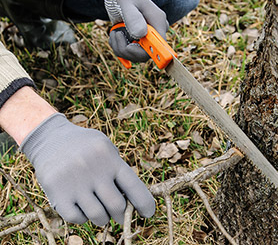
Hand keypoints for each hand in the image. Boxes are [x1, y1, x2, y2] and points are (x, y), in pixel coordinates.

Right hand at [20, 113, 154, 225]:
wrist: (49, 138)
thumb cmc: (85, 146)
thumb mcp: (106, 147)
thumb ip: (118, 169)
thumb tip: (133, 199)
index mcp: (110, 159)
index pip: (134, 187)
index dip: (145, 203)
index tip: (149, 214)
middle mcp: (94, 171)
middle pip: (117, 206)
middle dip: (121, 214)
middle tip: (119, 213)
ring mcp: (75, 183)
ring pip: (98, 216)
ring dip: (103, 218)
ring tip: (100, 210)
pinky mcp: (57, 194)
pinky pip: (78, 218)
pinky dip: (83, 218)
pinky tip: (82, 207)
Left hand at [105, 0, 168, 61]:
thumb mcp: (127, 4)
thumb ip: (133, 18)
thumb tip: (140, 34)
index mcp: (158, 23)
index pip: (158, 48)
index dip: (143, 52)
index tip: (128, 48)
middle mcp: (155, 33)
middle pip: (144, 55)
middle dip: (126, 50)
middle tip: (116, 34)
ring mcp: (147, 39)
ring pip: (135, 56)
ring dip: (119, 47)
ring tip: (115, 32)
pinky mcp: (138, 42)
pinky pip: (129, 53)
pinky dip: (119, 46)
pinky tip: (116, 34)